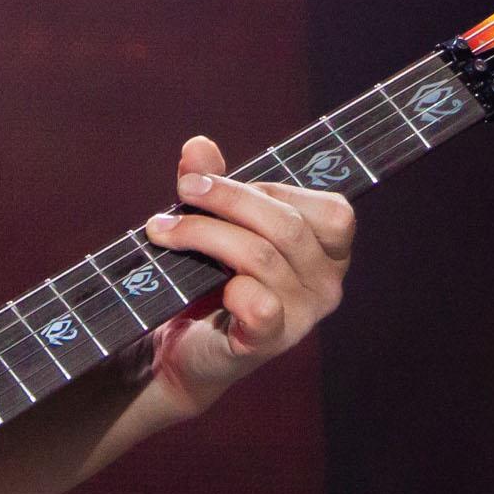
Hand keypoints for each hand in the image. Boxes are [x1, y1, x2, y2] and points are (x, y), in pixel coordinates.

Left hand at [141, 134, 355, 413]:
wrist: (183, 348)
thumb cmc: (209, 281)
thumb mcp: (214, 223)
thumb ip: (212, 182)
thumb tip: (198, 146)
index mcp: (329, 253)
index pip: (332, 210)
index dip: (275, 189)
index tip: (220, 184)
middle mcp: (327, 285)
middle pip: (288, 226)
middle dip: (227, 199)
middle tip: (182, 190)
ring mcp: (303, 317)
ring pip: (262, 257)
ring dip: (203, 233)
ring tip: (161, 229)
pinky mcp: (269, 341)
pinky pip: (261, 305)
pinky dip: (231, 289)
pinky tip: (204, 284)